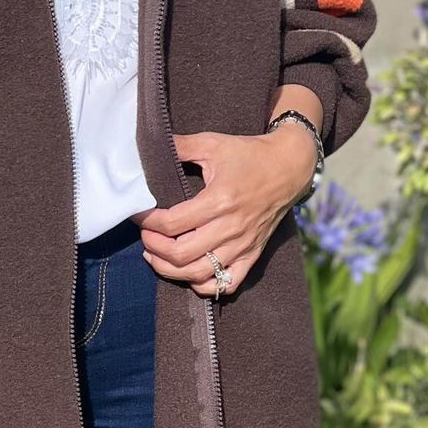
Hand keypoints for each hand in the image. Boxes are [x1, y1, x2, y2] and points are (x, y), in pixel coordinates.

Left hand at [136, 125, 316, 297]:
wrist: (290, 167)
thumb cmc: (249, 154)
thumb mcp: (212, 143)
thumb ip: (180, 146)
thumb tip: (150, 145)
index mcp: (219, 200)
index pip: (172, 223)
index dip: (147, 222)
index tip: (137, 215)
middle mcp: (231, 228)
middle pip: (181, 254)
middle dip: (153, 248)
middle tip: (145, 236)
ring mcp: (243, 245)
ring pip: (199, 274)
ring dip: (169, 270)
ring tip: (155, 256)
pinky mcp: (253, 255)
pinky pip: (226, 284)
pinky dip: (204, 285)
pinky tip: (188, 273)